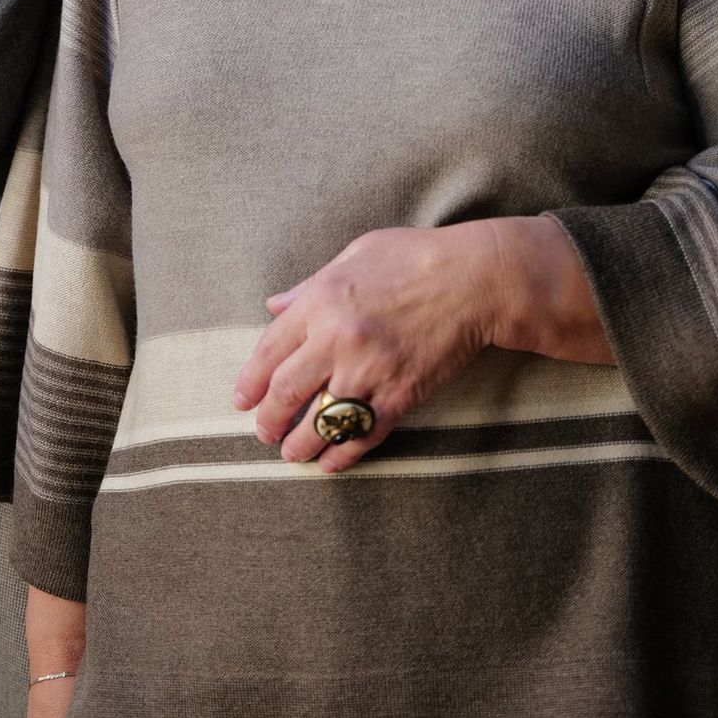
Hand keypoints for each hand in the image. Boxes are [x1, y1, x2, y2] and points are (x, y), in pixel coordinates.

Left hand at [231, 217, 613, 474]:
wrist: (475, 279)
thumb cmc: (414, 256)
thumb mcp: (354, 255)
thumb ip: (310, 286)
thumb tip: (274, 306)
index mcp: (321, 302)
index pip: (268, 351)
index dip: (250, 382)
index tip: (242, 400)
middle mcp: (338, 339)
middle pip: (286, 393)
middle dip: (268, 420)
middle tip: (263, 433)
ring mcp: (370, 370)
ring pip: (320, 422)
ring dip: (299, 445)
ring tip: (291, 453)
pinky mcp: (401, 394)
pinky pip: (362, 434)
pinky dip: (342, 454)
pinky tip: (330, 462)